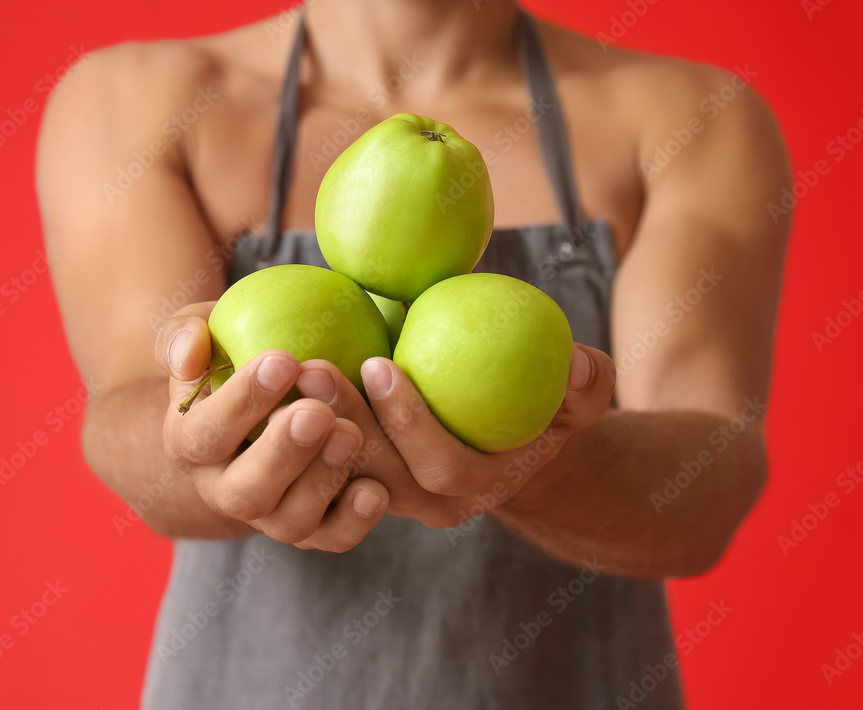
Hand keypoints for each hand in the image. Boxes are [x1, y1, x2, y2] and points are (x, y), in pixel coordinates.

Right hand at [154, 303, 389, 551]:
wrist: (278, 398)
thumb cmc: (239, 355)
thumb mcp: (206, 332)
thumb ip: (186, 334)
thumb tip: (189, 351)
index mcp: (191, 444)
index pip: (204, 433)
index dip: (241, 402)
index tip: (284, 361)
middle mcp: (226, 490)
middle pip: (244, 493)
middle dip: (282, 453)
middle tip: (318, 413)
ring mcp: (273, 515)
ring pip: (290, 522)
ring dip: (322, 481)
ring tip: (352, 434)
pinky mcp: (317, 530)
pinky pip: (334, 539)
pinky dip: (356, 520)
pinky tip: (377, 487)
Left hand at [295, 343, 614, 528]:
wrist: (517, 442)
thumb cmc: (549, 411)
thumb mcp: (582, 397)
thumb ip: (586, 383)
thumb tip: (576, 364)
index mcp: (477, 486)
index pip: (439, 466)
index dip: (410, 422)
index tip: (380, 363)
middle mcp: (427, 500)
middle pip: (375, 473)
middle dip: (341, 423)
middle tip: (311, 366)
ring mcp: (391, 492)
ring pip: (340, 467)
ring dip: (309, 424)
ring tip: (284, 369)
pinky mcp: (363, 474)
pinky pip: (324, 455)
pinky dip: (300, 422)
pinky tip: (276, 377)